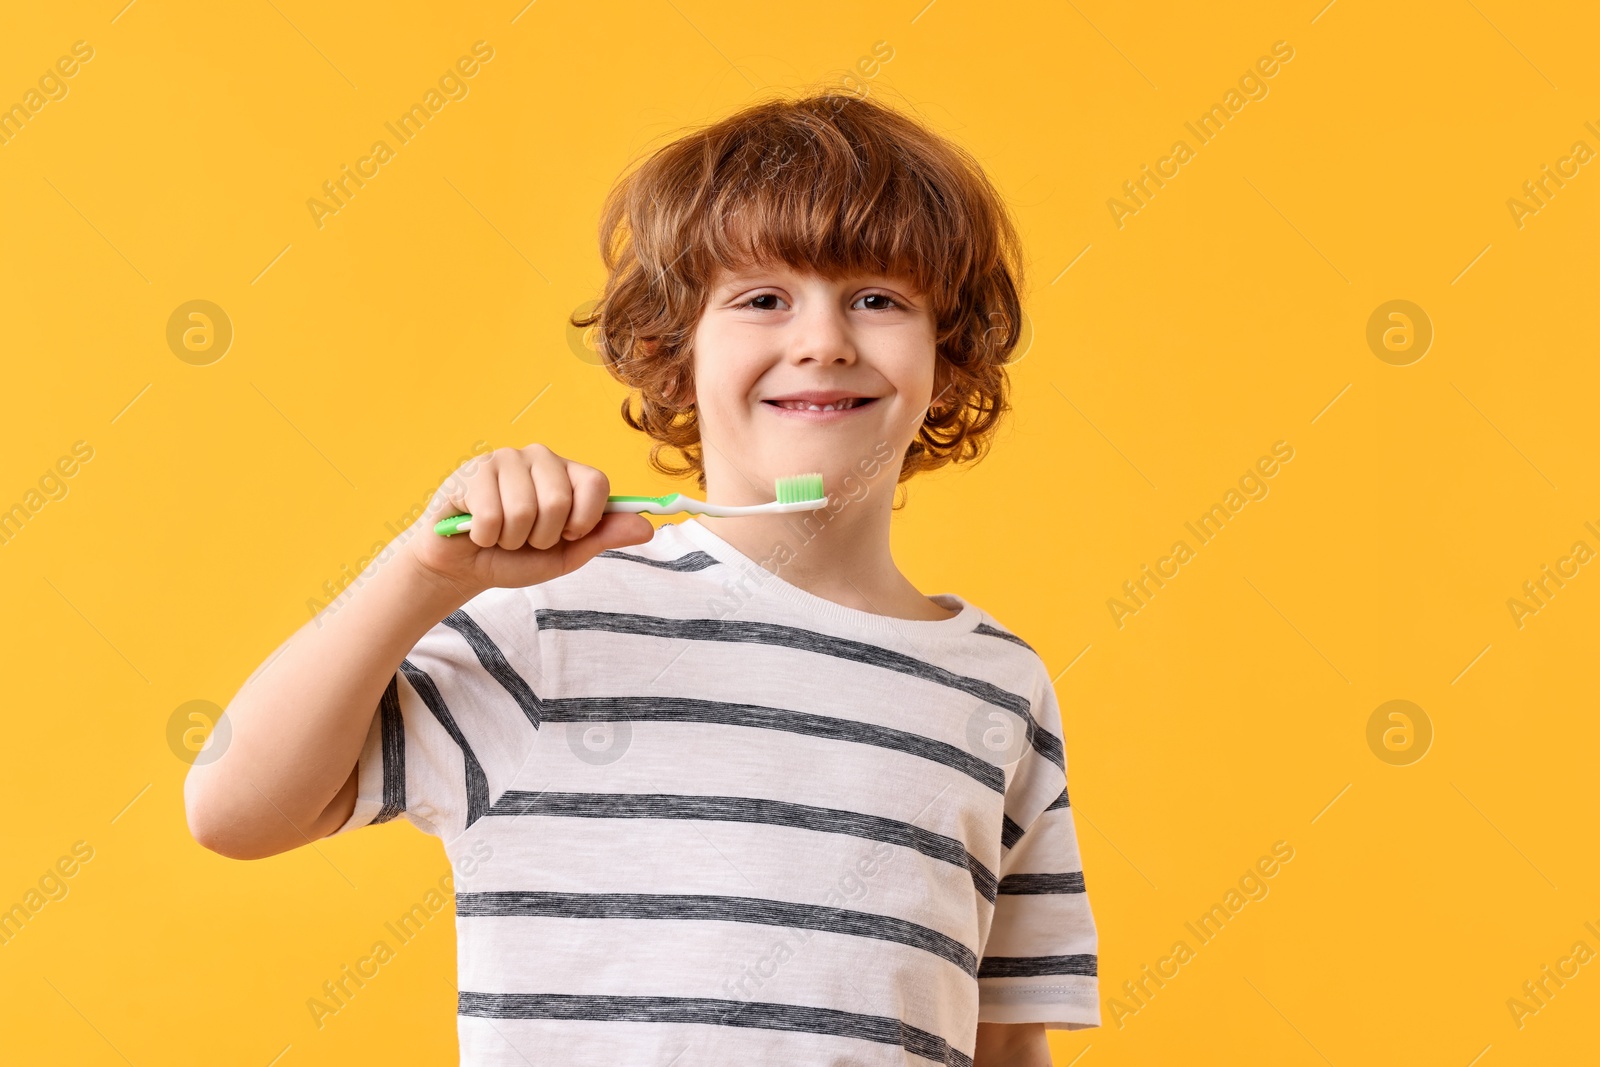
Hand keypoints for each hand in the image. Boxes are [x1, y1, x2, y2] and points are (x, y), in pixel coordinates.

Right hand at [400, 444, 653, 599]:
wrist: (464, 566)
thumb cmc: (517, 557)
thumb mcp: (568, 555)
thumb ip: (604, 537)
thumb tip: (648, 527)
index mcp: (569, 474)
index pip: (597, 483)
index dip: (584, 520)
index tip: (568, 535)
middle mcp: (541, 458)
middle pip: (559, 500)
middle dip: (543, 537)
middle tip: (527, 539)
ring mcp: (506, 460)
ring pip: (524, 510)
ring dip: (511, 539)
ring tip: (502, 535)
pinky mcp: (473, 471)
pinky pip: (491, 516)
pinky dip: (485, 537)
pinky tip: (478, 530)